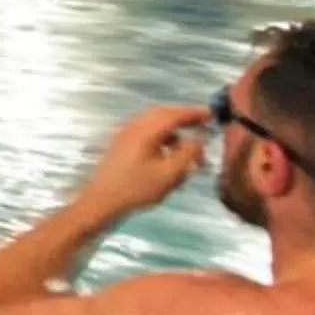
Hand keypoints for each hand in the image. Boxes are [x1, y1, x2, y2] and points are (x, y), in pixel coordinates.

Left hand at [76, 103, 211, 217]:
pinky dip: (163, 138)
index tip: (212, 114)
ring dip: (174, 132)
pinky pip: (146, 132)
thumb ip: (187, 154)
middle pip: (163, 114)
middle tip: (204, 126)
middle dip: (185, 118)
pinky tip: (171, 155)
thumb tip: (199, 139)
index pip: (174, 114)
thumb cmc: (136, 189)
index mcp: (144, 131)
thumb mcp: (169, 174)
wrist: (102, 201)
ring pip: (154, 123)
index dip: (194, 113)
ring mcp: (124, 134)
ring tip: (190, 150)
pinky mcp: (121, 144)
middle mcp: (133, 126)